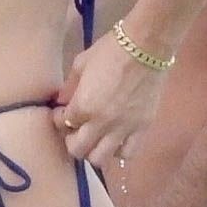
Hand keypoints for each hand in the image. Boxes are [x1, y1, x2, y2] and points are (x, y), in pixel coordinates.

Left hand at [51, 29, 168, 169]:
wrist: (146, 47)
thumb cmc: (111, 50)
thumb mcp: (82, 63)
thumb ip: (70, 86)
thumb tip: (62, 101)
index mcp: (84, 105)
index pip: (63, 124)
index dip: (60, 118)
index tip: (63, 111)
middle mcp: (102, 123)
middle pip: (78, 149)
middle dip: (72, 140)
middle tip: (76, 129)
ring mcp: (123, 128)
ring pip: (100, 159)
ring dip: (93, 150)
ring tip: (95, 138)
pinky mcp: (142, 128)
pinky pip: (127, 153)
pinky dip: (118, 151)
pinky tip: (116, 139)